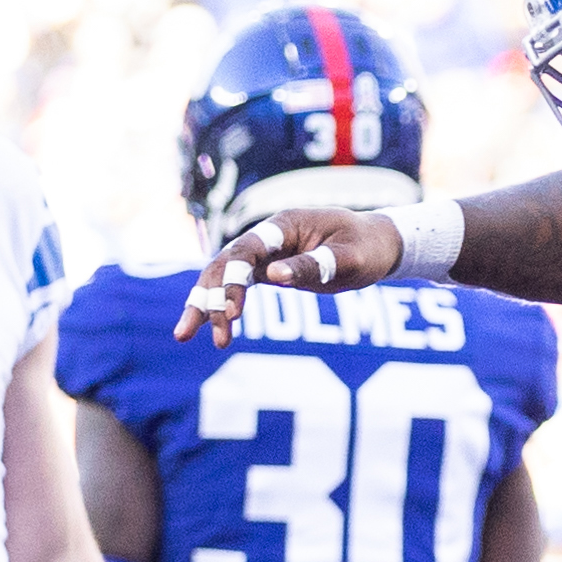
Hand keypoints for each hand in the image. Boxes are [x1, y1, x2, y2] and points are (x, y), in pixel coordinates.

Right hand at [179, 208, 407, 342]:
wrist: (377, 243)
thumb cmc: (366, 248)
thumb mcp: (349, 258)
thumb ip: (312, 265)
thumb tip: (274, 277)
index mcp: (284, 226)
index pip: (247, 251)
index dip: (234, 280)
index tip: (233, 312)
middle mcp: (267, 236)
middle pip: (225, 265)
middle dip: (209, 298)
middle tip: (208, 333)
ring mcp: (264, 253)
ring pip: (223, 277)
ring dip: (205, 305)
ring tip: (183, 336)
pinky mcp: (267, 269)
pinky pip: (235, 287)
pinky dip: (220, 306)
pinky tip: (208, 330)